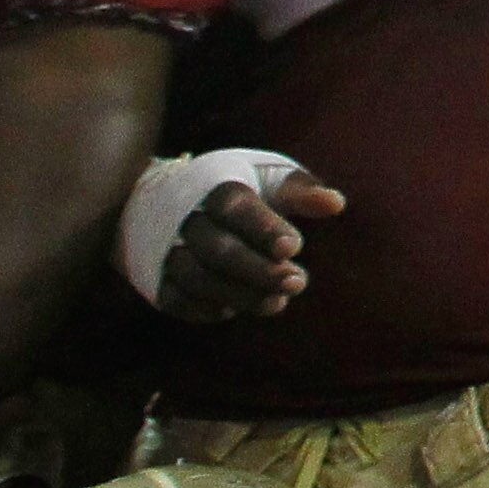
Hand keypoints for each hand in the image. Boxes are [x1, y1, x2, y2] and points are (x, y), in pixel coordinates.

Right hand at [157, 167, 345, 323]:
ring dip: (239, 295)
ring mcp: (162, 247)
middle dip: (259, 271)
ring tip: (278, 302)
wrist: (157, 196)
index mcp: (212, 184)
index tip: (294, 248)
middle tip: (297, 282)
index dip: (264, 228)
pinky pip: (175, 299)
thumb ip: (300, 190)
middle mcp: (182, 216)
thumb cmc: (234, 187)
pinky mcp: (152, 275)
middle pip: (217, 249)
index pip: (235, 206)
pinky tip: (234, 309)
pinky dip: (205, 308)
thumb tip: (336, 204)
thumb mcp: (266, 178)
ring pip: (197, 278)